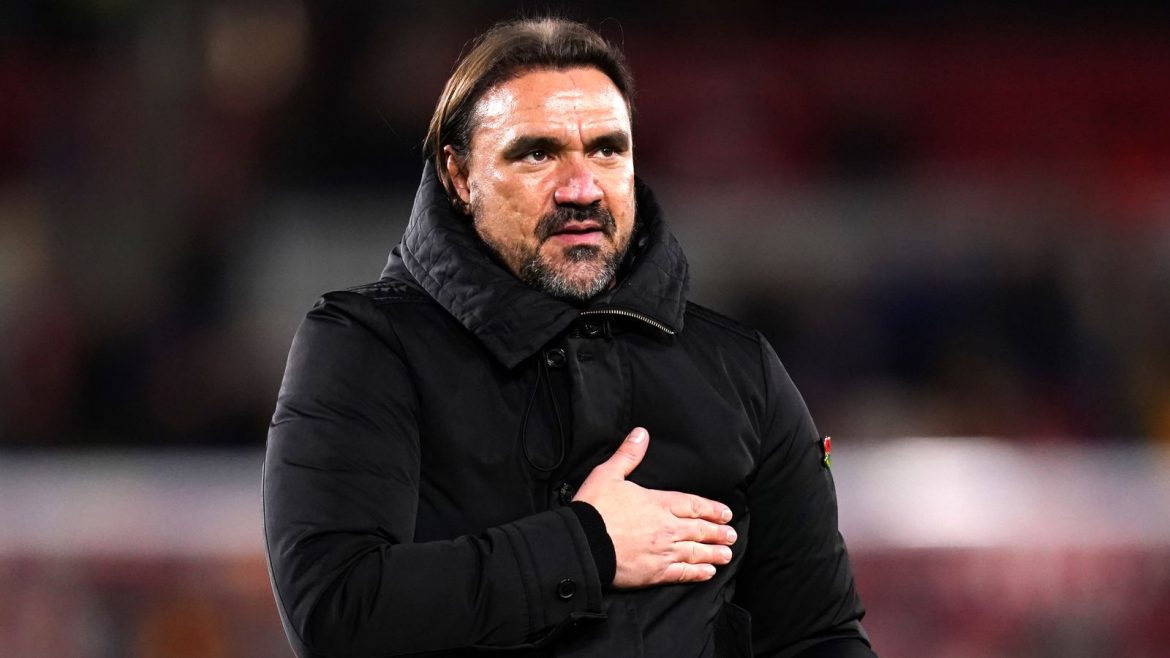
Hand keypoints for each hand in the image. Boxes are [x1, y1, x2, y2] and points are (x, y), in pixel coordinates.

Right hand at [573, 427, 736, 588]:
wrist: (582, 543)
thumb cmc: (594, 508)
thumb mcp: (608, 474)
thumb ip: (628, 455)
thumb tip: (641, 434)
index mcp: (659, 503)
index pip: (693, 505)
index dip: (712, 509)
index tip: (726, 514)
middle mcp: (667, 527)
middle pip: (700, 529)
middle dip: (718, 532)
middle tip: (732, 536)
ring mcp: (663, 551)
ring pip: (696, 552)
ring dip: (714, 553)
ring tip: (727, 555)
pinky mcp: (655, 572)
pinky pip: (683, 573)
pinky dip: (697, 573)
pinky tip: (708, 573)